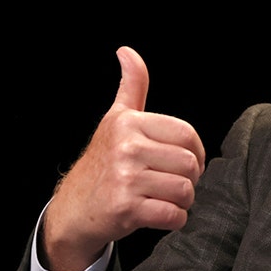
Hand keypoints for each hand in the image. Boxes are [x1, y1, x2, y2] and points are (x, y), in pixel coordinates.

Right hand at [40, 47, 205, 270]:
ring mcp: (125, 178)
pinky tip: (158, 215)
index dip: (195, 152)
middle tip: (173, 184)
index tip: (184, 162)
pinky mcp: (126, 209)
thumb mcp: (116, 120)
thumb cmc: (103, 162)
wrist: (74, 209)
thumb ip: (132, 86)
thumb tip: (127, 51)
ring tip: (165, 198)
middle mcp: (125, 147)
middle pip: (190, 164)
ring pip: (185, 190)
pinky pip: (174, 215)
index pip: (187, 134)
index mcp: (128, 123)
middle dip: (190, 179)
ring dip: (183, 201)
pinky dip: (174, 219)